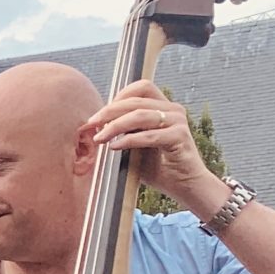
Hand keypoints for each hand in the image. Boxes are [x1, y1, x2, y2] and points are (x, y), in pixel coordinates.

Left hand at [87, 80, 217, 213]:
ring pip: (140, 115)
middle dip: (109, 112)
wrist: (183, 185)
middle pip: (136, 101)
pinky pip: (149, 135)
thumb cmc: (157, 166)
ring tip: (100, 138)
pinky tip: (114, 147)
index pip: (141, 88)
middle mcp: (172, 110)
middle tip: (91, 125)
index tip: (99, 115)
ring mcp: (178, 122)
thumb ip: (122, 131)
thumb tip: (96, 125)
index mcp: (163, 107)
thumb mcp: (134, 145)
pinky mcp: (180, 137)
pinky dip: (129, 140)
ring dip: (115, 126)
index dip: (118, 97)